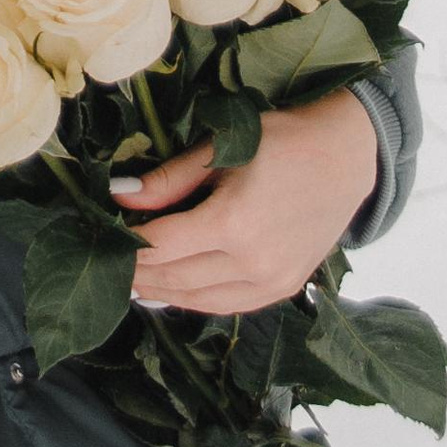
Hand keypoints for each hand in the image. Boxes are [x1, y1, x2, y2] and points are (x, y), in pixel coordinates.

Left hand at [113, 89, 379, 313]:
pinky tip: (173, 291)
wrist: (345, 157)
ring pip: (199, 299)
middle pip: (176, 278)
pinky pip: (228, 305)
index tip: (101, 238)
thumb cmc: (280, 141)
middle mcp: (253, 262)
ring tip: (131, 281)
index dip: (126, 246)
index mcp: (233, 224)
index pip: (160, 246)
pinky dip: (196, 300)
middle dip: (137, 272)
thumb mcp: (220, 149)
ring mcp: (272, 282)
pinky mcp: (283, 288)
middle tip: (106, 263)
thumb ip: (169, 179)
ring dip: (161, 292)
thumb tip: (120, 195)